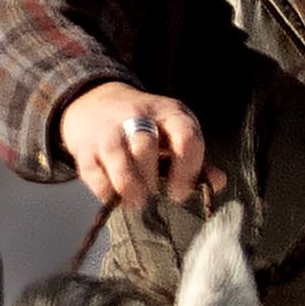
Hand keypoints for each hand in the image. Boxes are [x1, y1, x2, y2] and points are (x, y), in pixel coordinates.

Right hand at [59, 82, 213, 208]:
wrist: (96, 103)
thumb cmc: (145, 128)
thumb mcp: (173, 132)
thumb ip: (195, 158)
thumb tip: (218, 182)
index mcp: (169, 113)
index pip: (185, 138)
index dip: (187, 171)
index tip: (179, 192)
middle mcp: (138, 117)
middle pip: (146, 146)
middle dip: (152, 178)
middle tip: (155, 195)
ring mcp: (109, 131)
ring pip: (119, 159)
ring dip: (130, 187)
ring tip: (137, 201)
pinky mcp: (87, 149)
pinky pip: (96, 175)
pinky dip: (107, 191)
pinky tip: (116, 195)